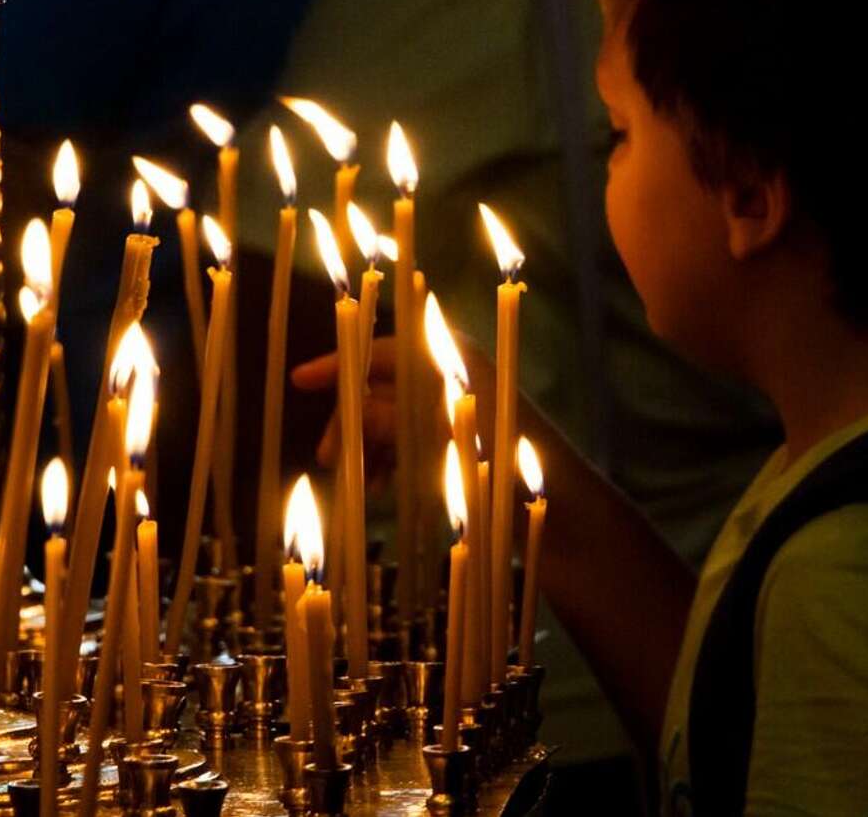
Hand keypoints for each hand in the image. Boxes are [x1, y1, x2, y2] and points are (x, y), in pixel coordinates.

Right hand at [292, 335, 494, 479]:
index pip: (383, 350)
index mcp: (454, 363)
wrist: (568, 517)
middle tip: (328, 461)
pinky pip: (413, 442)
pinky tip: (382, 491)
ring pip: (394, 419)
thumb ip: (395, 420)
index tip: (299, 382)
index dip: (340, 365)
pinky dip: (392, 462)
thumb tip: (350, 411)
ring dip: (369, 447)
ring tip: (359, 487)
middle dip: (352, 421)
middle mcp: (455, 378)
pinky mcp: (465, 443)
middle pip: (382, 387)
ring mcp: (459, 411)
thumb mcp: (444, 442)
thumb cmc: (510, 471)